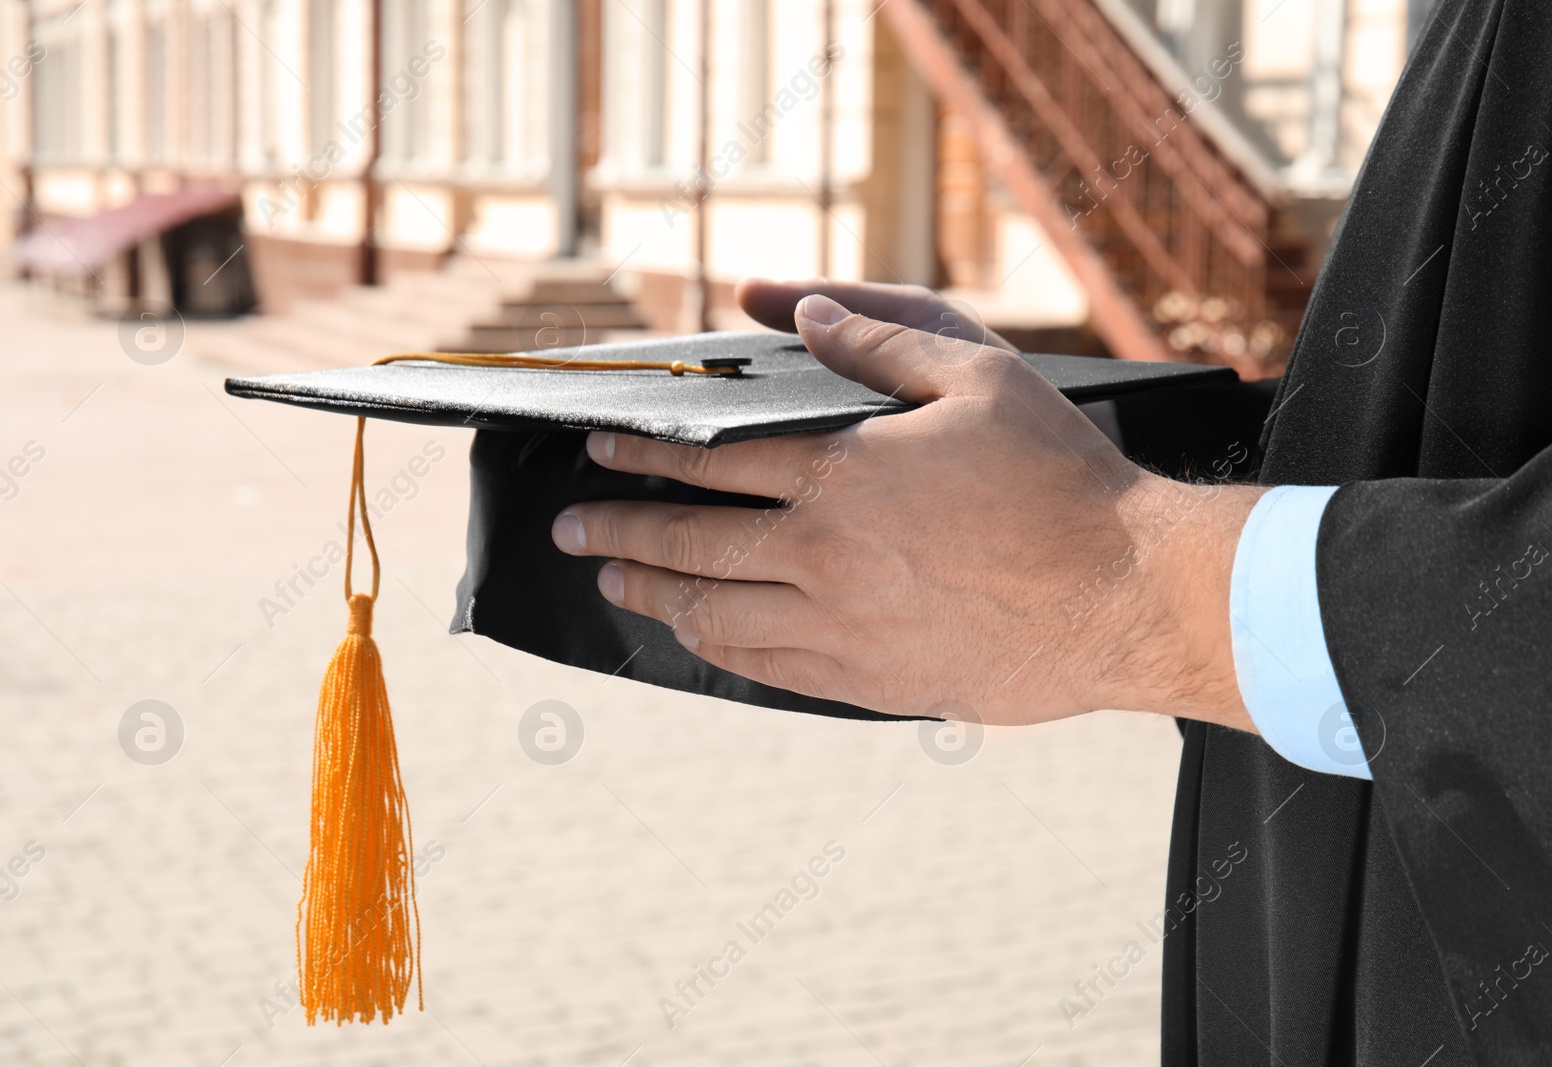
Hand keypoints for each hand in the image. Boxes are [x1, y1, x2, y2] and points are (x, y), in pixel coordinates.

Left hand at [551, 288, 1262, 729]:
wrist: (1126, 596)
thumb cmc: (1060, 479)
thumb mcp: (978, 376)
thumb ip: (879, 338)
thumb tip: (799, 311)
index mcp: (841, 475)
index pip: (711, 459)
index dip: (645, 452)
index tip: (600, 449)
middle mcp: (823, 557)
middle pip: (691, 541)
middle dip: (619, 527)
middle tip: (571, 525)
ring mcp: (842, 628)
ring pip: (715, 614)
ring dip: (654, 590)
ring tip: (614, 578)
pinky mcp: (871, 682)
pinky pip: (767, 670)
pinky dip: (717, 649)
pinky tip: (696, 636)